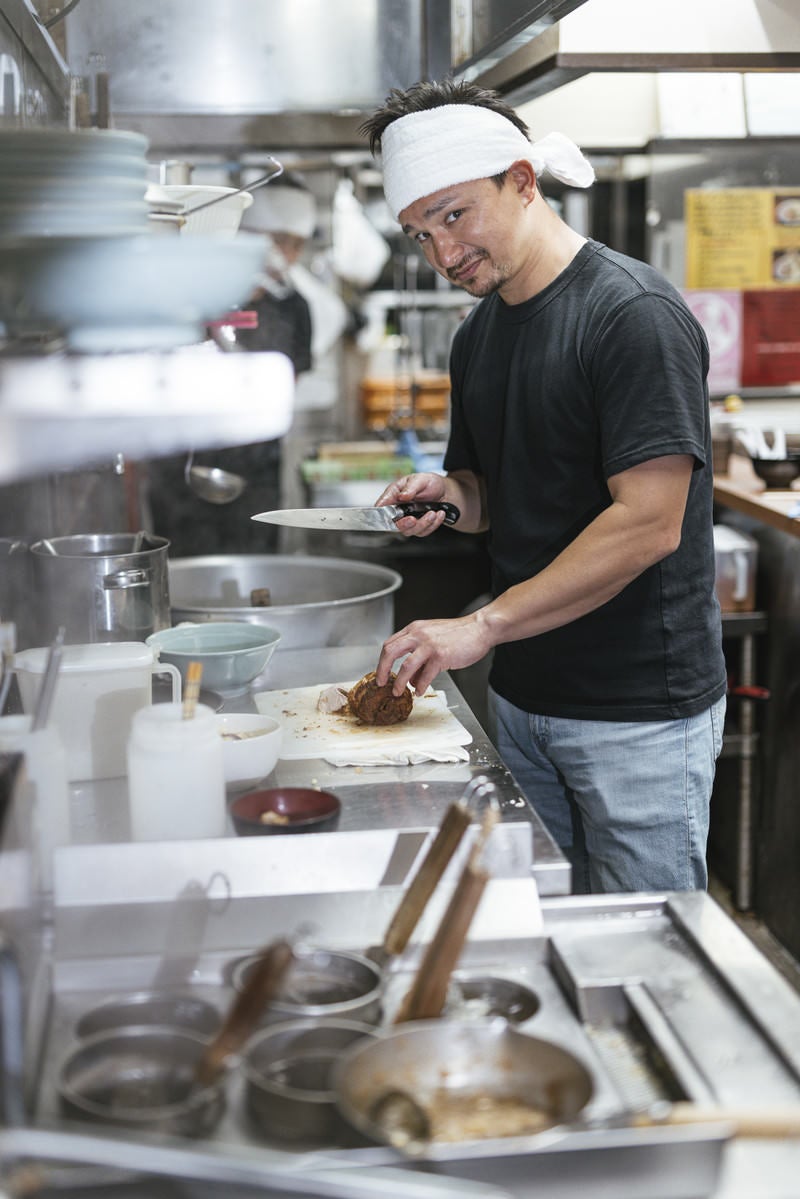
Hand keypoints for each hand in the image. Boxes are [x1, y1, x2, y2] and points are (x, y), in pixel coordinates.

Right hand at [375, 472, 448, 537]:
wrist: (446, 492)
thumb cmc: (429, 483)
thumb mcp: (420, 479)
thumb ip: (411, 488)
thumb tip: (402, 496)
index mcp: (394, 496)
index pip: (381, 508)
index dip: (381, 515)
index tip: (390, 517)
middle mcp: (399, 510)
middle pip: (394, 524)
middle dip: (404, 524)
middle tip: (413, 520)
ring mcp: (408, 520)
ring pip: (409, 530)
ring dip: (423, 524)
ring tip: (433, 513)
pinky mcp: (419, 527)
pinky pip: (423, 532)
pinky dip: (433, 524)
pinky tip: (438, 515)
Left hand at [376, 610, 493, 697]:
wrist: (480, 628)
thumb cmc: (459, 634)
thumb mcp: (433, 639)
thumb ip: (419, 656)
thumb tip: (411, 679)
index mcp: (414, 629)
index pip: (390, 644)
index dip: (382, 660)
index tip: (381, 673)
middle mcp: (419, 635)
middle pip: (390, 652)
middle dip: (382, 670)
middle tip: (381, 683)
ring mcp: (429, 645)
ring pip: (405, 666)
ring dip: (399, 682)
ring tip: (398, 691)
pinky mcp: (441, 656)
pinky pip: (425, 676)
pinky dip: (420, 686)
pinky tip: (420, 691)